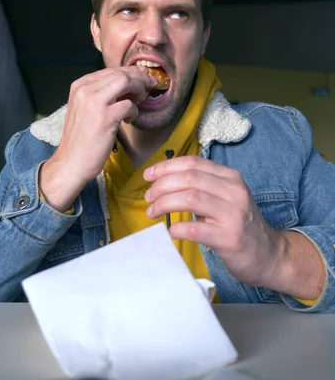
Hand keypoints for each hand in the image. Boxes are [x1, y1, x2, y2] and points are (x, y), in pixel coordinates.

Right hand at [40, 66, 156, 210]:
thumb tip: (129, 80)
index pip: (111, 70)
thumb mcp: (86, 108)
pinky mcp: (104, 117)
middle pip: (120, 74)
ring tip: (140, 101)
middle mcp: (84, 90)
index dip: (131, 72)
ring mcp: (93, 102)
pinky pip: (128, 105)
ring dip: (139, 90)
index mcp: (79, 85)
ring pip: (126, 82)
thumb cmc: (82, 138)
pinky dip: (134, 111)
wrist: (71, 162)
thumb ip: (103, 93)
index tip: (143, 77)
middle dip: (140, 78)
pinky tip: (128, 120)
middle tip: (150, 86)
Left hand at [144, 156, 282, 287]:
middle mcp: (234, 191)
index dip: (167, 167)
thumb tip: (165, 182)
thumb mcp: (226, 198)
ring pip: (190, 198)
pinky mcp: (229, 238)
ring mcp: (233, 214)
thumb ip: (202, 187)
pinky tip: (170, 231)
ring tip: (153, 212)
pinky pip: (195, 229)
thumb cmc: (241, 225)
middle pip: (189, 178)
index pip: (193, 163)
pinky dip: (176, 228)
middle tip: (148, 198)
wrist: (270, 255)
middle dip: (162, 186)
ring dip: (164, 203)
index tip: (149, 176)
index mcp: (230, 178)